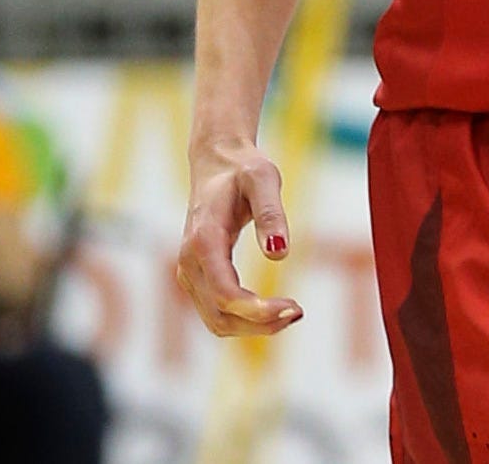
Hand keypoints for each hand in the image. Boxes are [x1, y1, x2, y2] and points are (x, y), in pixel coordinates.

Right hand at [175, 137, 302, 337]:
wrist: (216, 162)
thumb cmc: (242, 168)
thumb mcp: (263, 179)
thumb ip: (271, 213)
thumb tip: (279, 253)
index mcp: (203, 239)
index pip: (225, 293)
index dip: (259, 311)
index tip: (295, 307)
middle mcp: (189, 261)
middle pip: (221, 316)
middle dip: (260, 324)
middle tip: (298, 311)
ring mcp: (189, 273)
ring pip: (217, 321)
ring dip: (254, 327)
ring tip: (291, 312)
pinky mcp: (197, 278)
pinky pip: (218, 313)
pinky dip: (245, 320)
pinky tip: (274, 309)